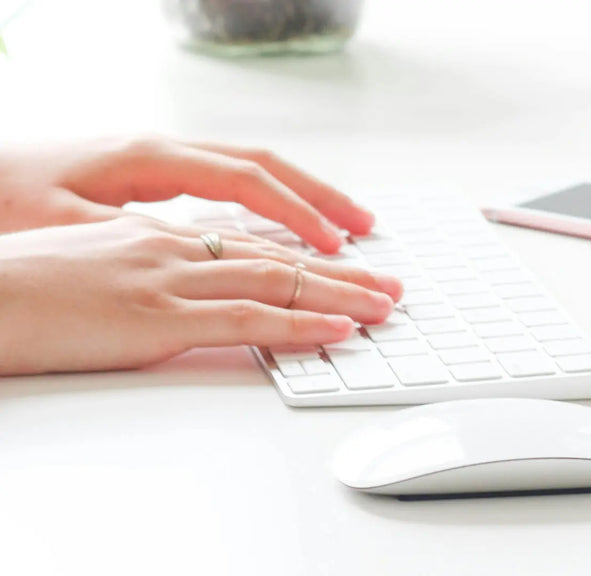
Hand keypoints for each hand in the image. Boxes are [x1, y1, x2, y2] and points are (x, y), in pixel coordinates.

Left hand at [0, 137, 373, 252]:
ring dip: (304, 198)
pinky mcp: (155, 179)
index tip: (336, 246)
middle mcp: (164, 153)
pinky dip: (270, 206)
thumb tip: (197, 254)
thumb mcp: (62, 224)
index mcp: (149, 159)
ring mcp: (162, 163)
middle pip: (265, 166)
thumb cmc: (3, 202)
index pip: (246, 180)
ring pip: (252, 172)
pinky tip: (287, 229)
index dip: (297, 214)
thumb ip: (135, 237)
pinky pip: (230, 187)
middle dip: (322, 198)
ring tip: (348, 227)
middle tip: (368, 230)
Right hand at [0, 217, 402, 374]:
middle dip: (340, 272)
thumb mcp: (96, 269)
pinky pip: (245, 318)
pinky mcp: (157, 316)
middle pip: (276, 256)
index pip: (250, 244)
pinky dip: (298, 323)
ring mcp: (169, 280)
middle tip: (389, 284)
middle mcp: (173, 248)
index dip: (304, 257)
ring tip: (384, 305)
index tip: (345, 266)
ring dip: (338, 294)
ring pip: (274, 281)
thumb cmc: (21, 288)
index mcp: (158, 236)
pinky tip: (337, 328)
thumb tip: (183, 294)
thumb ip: (147, 274)